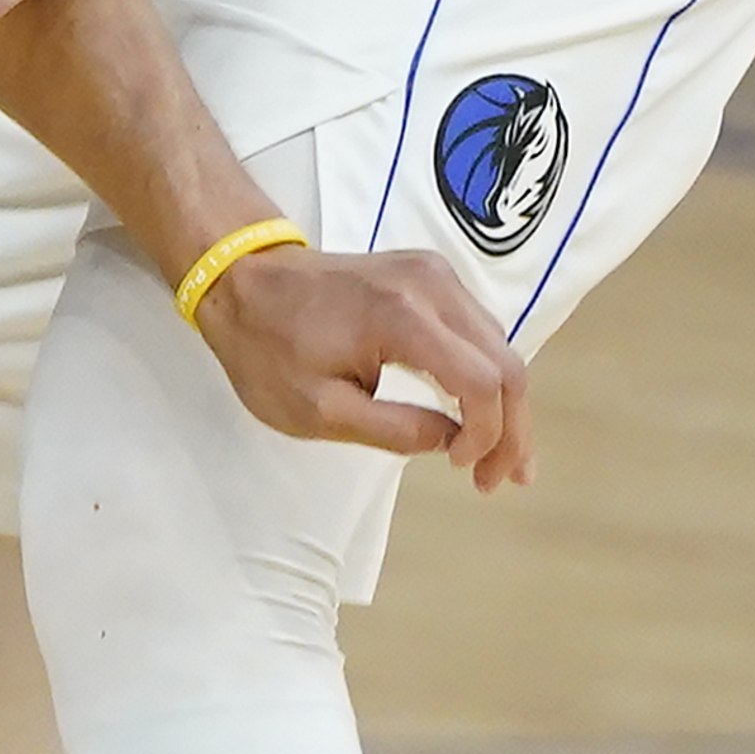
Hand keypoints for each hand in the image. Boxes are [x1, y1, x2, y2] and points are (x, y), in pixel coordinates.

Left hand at [193, 242, 533, 490]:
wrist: (242, 278)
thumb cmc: (269, 348)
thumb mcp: (319, 410)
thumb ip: (395, 430)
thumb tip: (454, 441)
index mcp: (401, 316)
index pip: (481, 381)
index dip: (487, 434)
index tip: (463, 470)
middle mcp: (430, 284)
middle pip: (505, 363)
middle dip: (512, 429)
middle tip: (502, 480)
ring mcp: (433, 272)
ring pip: (499, 346)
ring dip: (505, 405)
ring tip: (498, 459)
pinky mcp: (429, 273)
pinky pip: (478, 330)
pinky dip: (487, 374)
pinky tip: (481, 414)